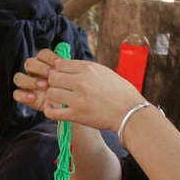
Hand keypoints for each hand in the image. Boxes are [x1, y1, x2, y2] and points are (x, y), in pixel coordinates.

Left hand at [13, 49, 142, 130]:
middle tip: (59, 88)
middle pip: (53, 77)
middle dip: (53, 82)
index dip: (58, 70)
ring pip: (51, 93)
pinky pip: (52, 112)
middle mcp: (81, 81)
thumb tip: (67, 66)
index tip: (61, 76)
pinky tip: (52, 109)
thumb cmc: (121, 92)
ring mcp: (77, 99)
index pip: (61, 64)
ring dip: (52, 96)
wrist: (129, 113)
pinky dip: (49, 110)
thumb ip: (86, 69)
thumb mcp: (105, 72)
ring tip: (58, 99)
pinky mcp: (76, 115)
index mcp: (89, 68)